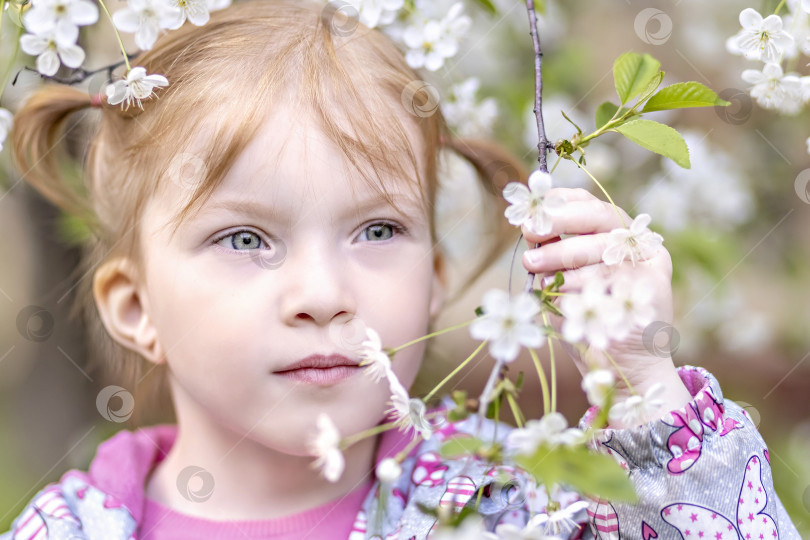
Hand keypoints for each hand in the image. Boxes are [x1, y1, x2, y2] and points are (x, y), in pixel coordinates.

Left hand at [520, 188, 691, 427]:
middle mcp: (637, 244)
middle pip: (599, 217)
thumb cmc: (593, 320)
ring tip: (534, 267)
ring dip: (559, 257)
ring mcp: (648, 263)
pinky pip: (606, 279)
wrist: (630, 368)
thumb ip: (555, 254)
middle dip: (559, 221)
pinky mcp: (652, 286)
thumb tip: (528, 226)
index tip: (534, 208)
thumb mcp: (567, 281)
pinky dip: (577, 287)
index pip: (591, 204)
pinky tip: (560, 296)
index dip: (561, 201)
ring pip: (597, 249)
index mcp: (617, 234)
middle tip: (528, 232)